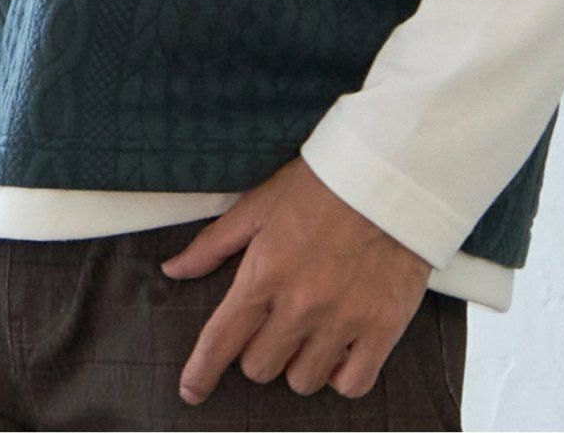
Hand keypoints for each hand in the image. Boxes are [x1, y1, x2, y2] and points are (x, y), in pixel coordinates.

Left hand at [158, 155, 433, 405]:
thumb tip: (173, 269)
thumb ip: (214, 244)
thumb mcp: (260, 205)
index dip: (201, 371)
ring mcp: (343, 319)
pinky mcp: (383, 327)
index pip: (221, 339)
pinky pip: (351, 384)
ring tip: (312, 330)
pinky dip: (343, 374)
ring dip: (300, 362)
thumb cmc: (322, 185)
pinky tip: (342, 347)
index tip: (192, 389)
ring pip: (302, 380)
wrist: (390, 173)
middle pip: (259, 367)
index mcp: (265, 272)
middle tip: (276, 322)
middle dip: (260, 349)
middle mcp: (300, 303)